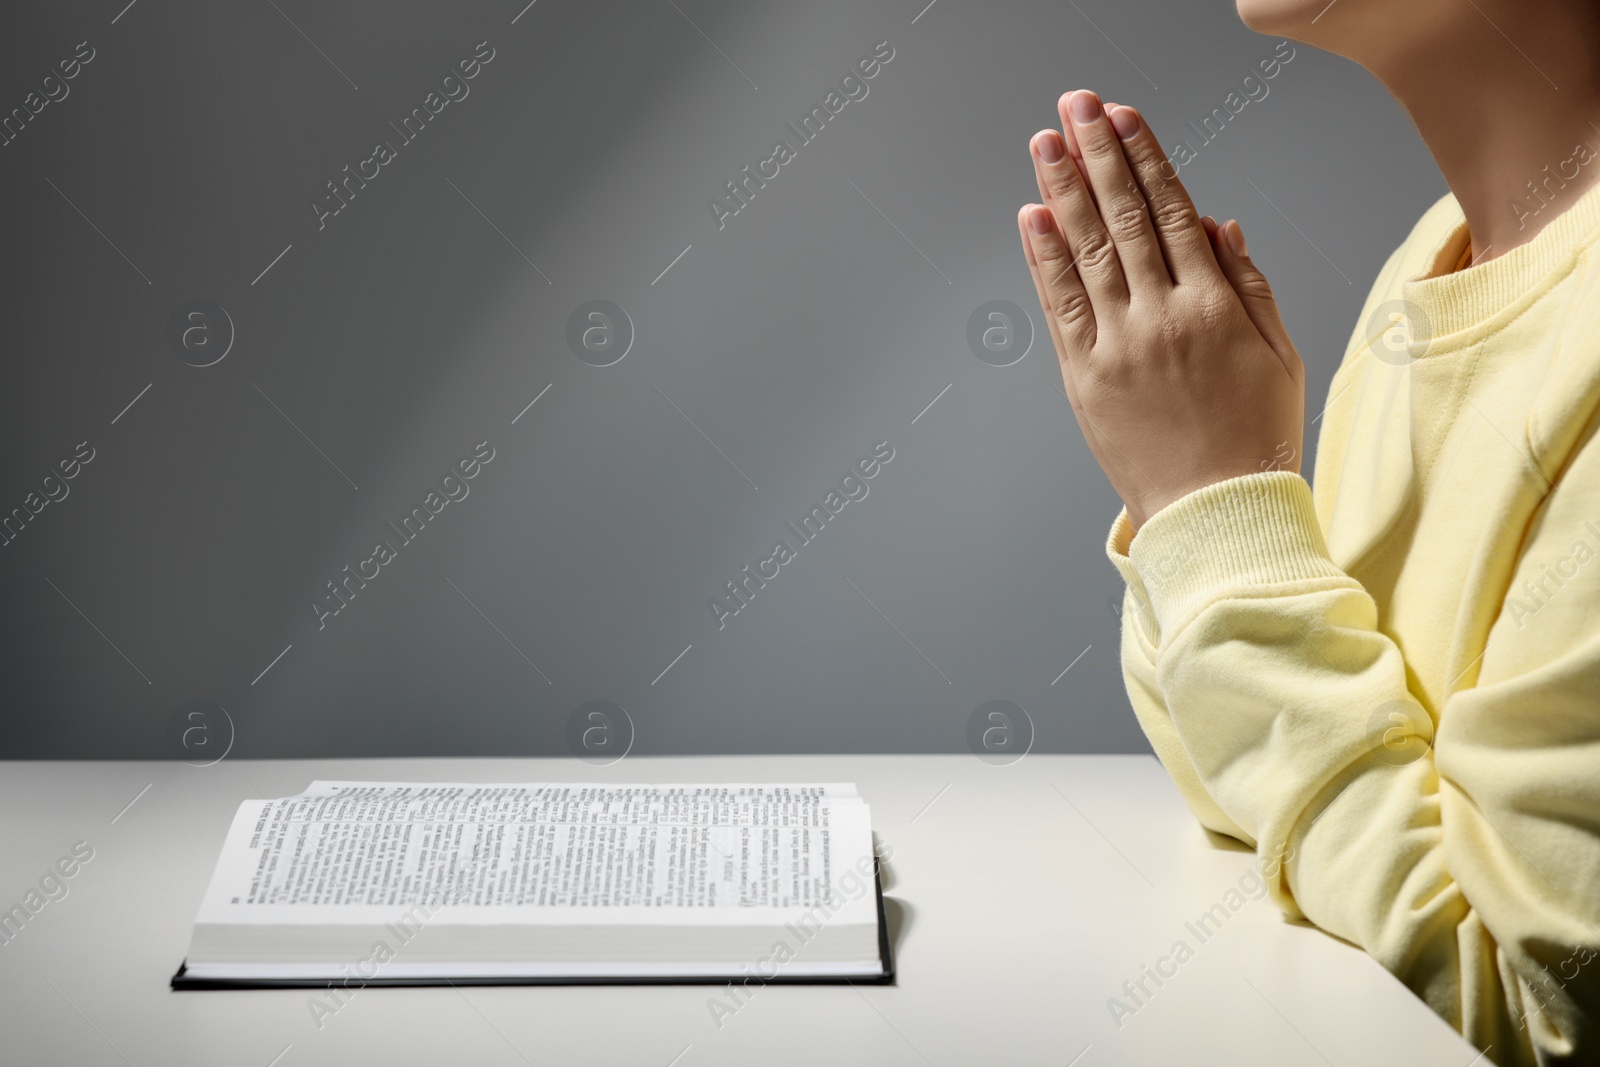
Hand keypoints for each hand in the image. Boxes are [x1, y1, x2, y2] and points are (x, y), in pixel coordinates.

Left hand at [1017, 90, 1303, 532]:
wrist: (1216, 514)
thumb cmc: (1254, 437)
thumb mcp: (1278, 354)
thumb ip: (1247, 284)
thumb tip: (1218, 222)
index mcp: (1214, 306)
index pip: (1172, 210)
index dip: (1144, 157)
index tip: (1123, 116)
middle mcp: (1161, 317)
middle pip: (1123, 216)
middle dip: (1096, 153)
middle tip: (1075, 105)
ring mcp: (1117, 346)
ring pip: (1086, 250)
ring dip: (1063, 189)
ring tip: (1045, 141)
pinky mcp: (1083, 377)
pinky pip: (1060, 304)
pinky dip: (1044, 257)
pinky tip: (1033, 215)